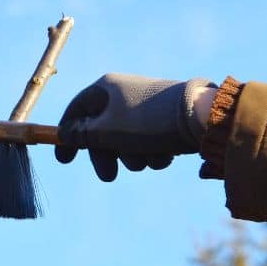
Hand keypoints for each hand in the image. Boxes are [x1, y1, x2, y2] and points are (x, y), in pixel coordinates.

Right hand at [55, 74, 214, 180]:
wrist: (201, 117)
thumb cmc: (147, 123)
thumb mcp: (106, 132)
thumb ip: (82, 135)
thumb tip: (66, 134)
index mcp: (105, 88)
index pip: (76, 111)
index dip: (67, 137)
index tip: (65, 160)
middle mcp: (124, 93)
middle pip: (102, 131)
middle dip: (108, 156)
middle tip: (109, 177)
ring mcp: (145, 105)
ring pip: (127, 140)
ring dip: (134, 156)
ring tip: (149, 159)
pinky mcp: (165, 118)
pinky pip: (148, 140)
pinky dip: (153, 152)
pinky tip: (166, 155)